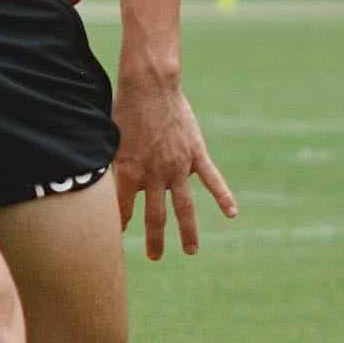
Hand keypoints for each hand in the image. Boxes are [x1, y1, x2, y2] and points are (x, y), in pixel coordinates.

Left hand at [112, 74, 236, 259]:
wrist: (150, 85)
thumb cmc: (124, 108)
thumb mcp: (111, 139)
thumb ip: (116, 164)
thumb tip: (113, 182)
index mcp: (129, 171)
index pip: (124, 208)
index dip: (122, 223)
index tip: (119, 237)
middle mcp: (154, 175)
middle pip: (156, 216)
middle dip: (155, 239)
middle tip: (154, 257)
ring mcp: (178, 166)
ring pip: (184, 207)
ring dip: (188, 232)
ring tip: (190, 251)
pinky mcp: (196, 154)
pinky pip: (212, 180)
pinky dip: (224, 197)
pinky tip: (232, 214)